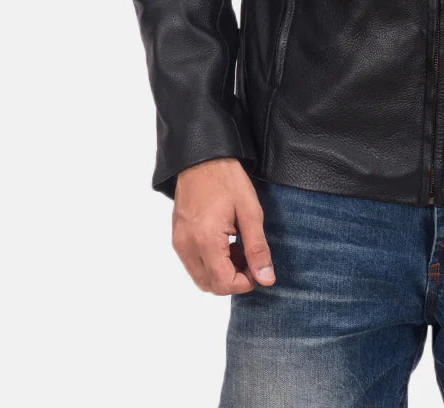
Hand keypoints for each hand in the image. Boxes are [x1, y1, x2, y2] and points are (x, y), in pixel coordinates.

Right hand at [171, 157, 274, 294]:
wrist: (202, 159)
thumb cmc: (227, 180)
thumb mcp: (251, 212)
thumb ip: (257, 248)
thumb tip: (266, 278)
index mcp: (206, 240)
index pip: (224, 283)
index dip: (245, 282)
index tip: (258, 267)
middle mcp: (187, 246)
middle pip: (211, 285)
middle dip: (234, 279)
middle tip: (249, 257)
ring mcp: (179, 242)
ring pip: (201, 277)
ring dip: (222, 272)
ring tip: (238, 247)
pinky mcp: (177, 237)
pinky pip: (193, 263)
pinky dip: (210, 262)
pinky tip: (224, 243)